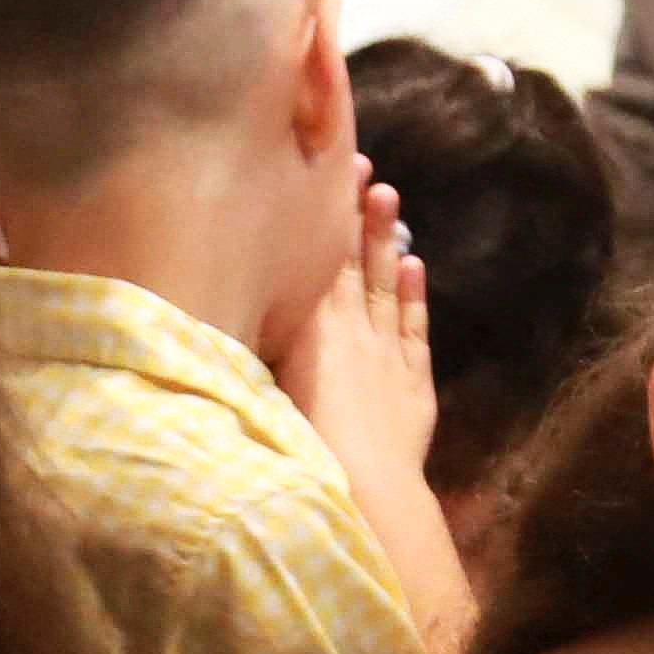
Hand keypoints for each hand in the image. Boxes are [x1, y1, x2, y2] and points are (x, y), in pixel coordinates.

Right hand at [281, 167, 438, 499]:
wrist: (366, 486)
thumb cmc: (305, 445)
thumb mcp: (269, 388)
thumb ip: (260, 347)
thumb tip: (237, 306)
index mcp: (311, 329)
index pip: (320, 261)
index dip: (328, 218)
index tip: (333, 173)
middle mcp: (350, 330)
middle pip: (353, 262)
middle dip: (358, 215)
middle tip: (365, 168)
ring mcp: (387, 353)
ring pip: (385, 285)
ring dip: (387, 242)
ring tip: (390, 197)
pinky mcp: (414, 382)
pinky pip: (414, 328)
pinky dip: (413, 296)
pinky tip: (415, 267)